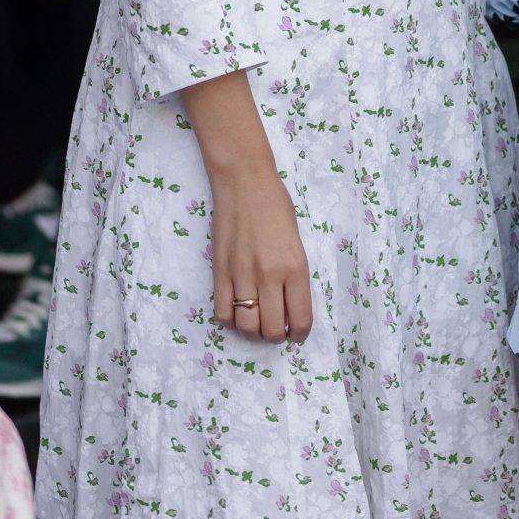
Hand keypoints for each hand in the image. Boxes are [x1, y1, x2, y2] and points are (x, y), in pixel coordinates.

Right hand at [209, 161, 313, 343]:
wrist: (244, 183)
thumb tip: (289, 308)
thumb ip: (294, 276)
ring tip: (257, 321)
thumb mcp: (296, 242)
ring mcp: (241, 274)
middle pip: (271, 329)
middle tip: (276, 327)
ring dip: (253, 331)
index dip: (299, 334)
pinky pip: (222, 313)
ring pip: (246, 326)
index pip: (299, 319)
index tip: (296, 333)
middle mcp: (269, 274)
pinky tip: (237, 309)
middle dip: (276, 336)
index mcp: (294, 266)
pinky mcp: (219, 272)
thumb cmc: (276, 206)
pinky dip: (231, 320)